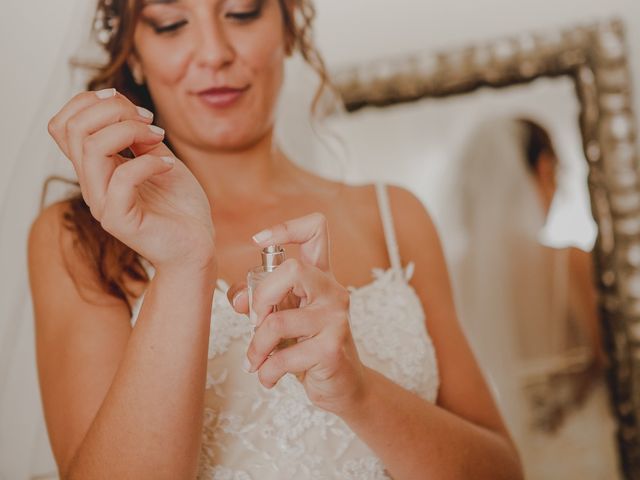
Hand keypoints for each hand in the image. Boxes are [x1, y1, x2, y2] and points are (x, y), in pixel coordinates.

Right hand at [48, 88, 215, 270]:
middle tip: (150, 122)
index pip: (63, 126)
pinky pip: (122, 178)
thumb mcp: (159, 157)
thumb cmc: (180, 205)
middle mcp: (92, 185)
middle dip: (113, 111)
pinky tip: (169, 166)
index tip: (131, 107)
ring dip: (130, 131)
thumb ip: (138, 136)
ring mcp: (103, 204)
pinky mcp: (120, 220)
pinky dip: (149, 163)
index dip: (89, 103)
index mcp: (96, 169)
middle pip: (73, 129)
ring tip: (159, 138)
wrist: (196, 246)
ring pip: (92, 148)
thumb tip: (122, 106)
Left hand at [227, 213, 366, 415]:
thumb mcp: (283, 318)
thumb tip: (240, 299)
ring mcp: (335, 318)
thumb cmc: (309, 348)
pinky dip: (267, 372)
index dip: (286, 228)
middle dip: (261, 296)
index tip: (258, 241)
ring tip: (256, 361)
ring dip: (257, 347)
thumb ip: (259, 302)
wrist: (344, 386)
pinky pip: (283, 357)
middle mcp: (332, 291)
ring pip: (278, 321)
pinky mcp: (332, 349)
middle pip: (294, 269)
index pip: (316, 230)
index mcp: (320, 277)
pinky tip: (268, 377)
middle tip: (255, 320)